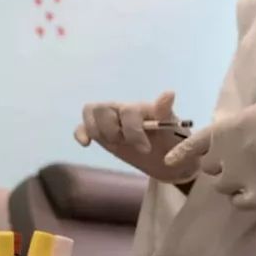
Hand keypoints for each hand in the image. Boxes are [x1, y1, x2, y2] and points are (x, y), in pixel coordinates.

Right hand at [75, 92, 199, 183]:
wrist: (169, 162)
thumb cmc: (173, 144)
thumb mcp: (174, 130)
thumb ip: (166, 112)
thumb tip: (169, 93)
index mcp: (140, 107)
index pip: (127, 111)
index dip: (133, 131)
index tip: (145, 149)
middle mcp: (123, 109)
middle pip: (102, 108)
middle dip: (111, 130)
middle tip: (125, 144)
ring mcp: (111, 120)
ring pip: (90, 113)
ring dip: (98, 132)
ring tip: (115, 144)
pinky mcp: (102, 133)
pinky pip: (83, 126)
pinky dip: (80, 133)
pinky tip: (86, 144)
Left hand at [164, 90, 255, 209]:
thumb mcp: (252, 114)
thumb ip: (236, 131)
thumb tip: (236, 144)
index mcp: (222, 129)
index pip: (192, 144)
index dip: (181, 154)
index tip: (168, 161)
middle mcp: (224, 151)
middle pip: (208, 168)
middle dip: (221, 167)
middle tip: (243, 162)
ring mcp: (240, 171)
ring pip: (222, 186)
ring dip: (233, 183)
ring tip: (254, 175)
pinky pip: (240, 202)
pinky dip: (243, 200)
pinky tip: (254, 194)